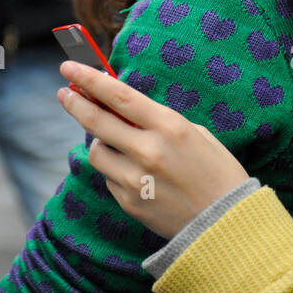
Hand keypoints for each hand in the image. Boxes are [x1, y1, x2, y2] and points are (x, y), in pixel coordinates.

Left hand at [56, 61, 250, 238]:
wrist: (228, 224)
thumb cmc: (218, 173)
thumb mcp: (196, 134)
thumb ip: (158, 121)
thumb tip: (123, 110)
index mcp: (169, 127)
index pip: (119, 97)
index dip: (90, 79)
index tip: (69, 68)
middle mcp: (148, 151)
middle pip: (96, 121)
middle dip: (75, 102)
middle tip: (64, 93)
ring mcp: (135, 180)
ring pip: (97, 151)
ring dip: (100, 142)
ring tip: (117, 143)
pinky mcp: (129, 203)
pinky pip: (109, 178)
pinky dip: (116, 171)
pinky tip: (137, 175)